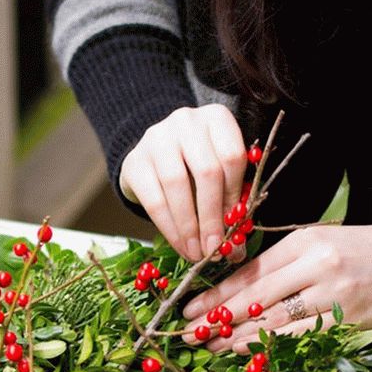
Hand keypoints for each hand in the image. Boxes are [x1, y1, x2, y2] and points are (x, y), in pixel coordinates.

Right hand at [119, 105, 246, 261]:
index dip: (235, 196)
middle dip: (212, 217)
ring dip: (189, 227)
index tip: (235, 227)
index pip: (232, 157)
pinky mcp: (134, 161)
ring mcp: (157, 138)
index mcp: (216, 118)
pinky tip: (180, 245)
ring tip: (197, 253)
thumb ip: (232, 200)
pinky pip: (154, 200)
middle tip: (215, 249)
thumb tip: (237, 249)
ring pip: (177, 186)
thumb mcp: (219, 173)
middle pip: (206, 172)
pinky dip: (170, 228)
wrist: (154, 156)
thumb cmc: (196, 167)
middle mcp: (186, 121)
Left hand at [182, 222, 371, 353]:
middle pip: (255, 298)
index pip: (250, 271)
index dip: (216, 294)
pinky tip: (251, 355)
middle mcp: (317, 265)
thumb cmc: (365, 249)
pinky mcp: (351, 321)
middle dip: (217, 320)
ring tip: (211, 350)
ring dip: (239, 341)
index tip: (188, 309)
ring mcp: (335, 295)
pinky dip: (274, 348)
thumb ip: (283, 262)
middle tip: (188, 335)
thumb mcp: (321, 241)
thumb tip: (234, 290)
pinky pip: (303, 338)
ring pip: (276, 322)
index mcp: (305, 241)